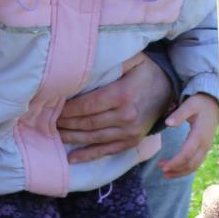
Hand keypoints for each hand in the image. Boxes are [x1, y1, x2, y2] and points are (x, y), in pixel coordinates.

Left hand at [57, 52, 171, 162]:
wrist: (171, 90)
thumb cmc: (147, 72)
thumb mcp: (134, 59)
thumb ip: (112, 60)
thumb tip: (87, 59)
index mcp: (122, 95)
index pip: (87, 105)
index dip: (67, 109)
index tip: (52, 107)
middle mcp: (125, 116)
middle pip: (87, 122)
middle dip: (65, 122)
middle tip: (47, 121)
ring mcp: (129, 132)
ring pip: (93, 137)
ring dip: (71, 137)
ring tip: (54, 134)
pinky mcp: (131, 142)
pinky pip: (106, 151)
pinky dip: (87, 155)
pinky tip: (71, 158)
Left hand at [160, 92, 218, 178]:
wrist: (213, 104)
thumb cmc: (199, 104)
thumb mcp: (190, 104)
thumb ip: (179, 114)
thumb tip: (168, 123)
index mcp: (199, 135)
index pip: (186, 154)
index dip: (175, 162)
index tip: (162, 166)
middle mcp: (204, 144)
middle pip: (191, 164)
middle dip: (176, 170)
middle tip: (161, 170)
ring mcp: (206, 148)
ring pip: (194, 166)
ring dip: (180, 172)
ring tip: (166, 174)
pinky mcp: (204, 149)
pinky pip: (196, 163)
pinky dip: (185, 169)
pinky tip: (175, 169)